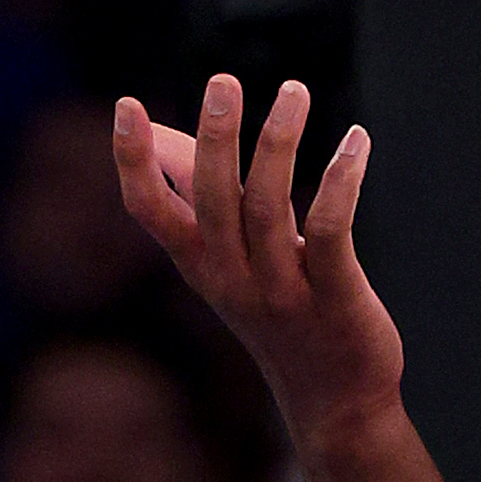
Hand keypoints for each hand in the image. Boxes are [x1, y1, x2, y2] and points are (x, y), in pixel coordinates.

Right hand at [115, 76, 402, 453]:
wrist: (335, 399)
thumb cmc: (280, 313)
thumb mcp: (230, 260)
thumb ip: (199, 196)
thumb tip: (157, 134)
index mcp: (201, 265)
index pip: (150, 211)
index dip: (133, 161)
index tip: (124, 104)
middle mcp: (231, 277)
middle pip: (212, 200)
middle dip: (215, 138)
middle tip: (221, 81)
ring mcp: (282, 291)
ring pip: (269, 207)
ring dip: (279, 144)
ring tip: (293, 91)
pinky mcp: (334, 297)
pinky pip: (329, 231)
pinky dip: (339, 183)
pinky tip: (355, 141)